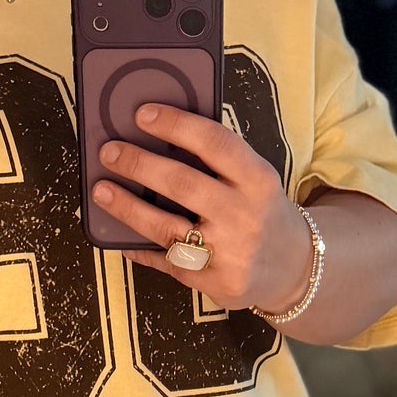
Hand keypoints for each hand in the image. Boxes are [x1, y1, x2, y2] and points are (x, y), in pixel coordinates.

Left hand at [92, 103, 314, 312]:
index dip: (175, 125)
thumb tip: (158, 137)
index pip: (214, 143)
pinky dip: (139, 248)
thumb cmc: (262, 213)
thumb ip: (219, 162)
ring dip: (126, 207)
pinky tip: (119, 238)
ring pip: (165, 228)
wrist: (295, 269)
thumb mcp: (256, 180)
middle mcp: (244, 215)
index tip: (142, 114)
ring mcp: (228, 253)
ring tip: (101, 191)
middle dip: (138, 164)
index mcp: (257, 180)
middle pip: (182, 183)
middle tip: (109, 153)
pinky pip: (166, 262)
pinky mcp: (214, 282)